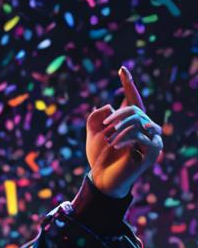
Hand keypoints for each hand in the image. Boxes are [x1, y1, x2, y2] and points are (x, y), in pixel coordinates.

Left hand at [84, 66, 163, 197]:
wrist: (102, 178)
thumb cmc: (99, 156)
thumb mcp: (93, 133)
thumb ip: (97, 117)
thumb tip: (109, 106)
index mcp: (131, 122)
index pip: (133, 99)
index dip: (128, 84)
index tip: (122, 69)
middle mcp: (145, 128)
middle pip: (135, 109)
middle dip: (118, 115)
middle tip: (104, 126)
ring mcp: (152, 140)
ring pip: (139, 121)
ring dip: (120, 129)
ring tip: (108, 140)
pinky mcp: (153, 151)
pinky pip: (142, 135)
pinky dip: (126, 137)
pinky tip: (114, 144)